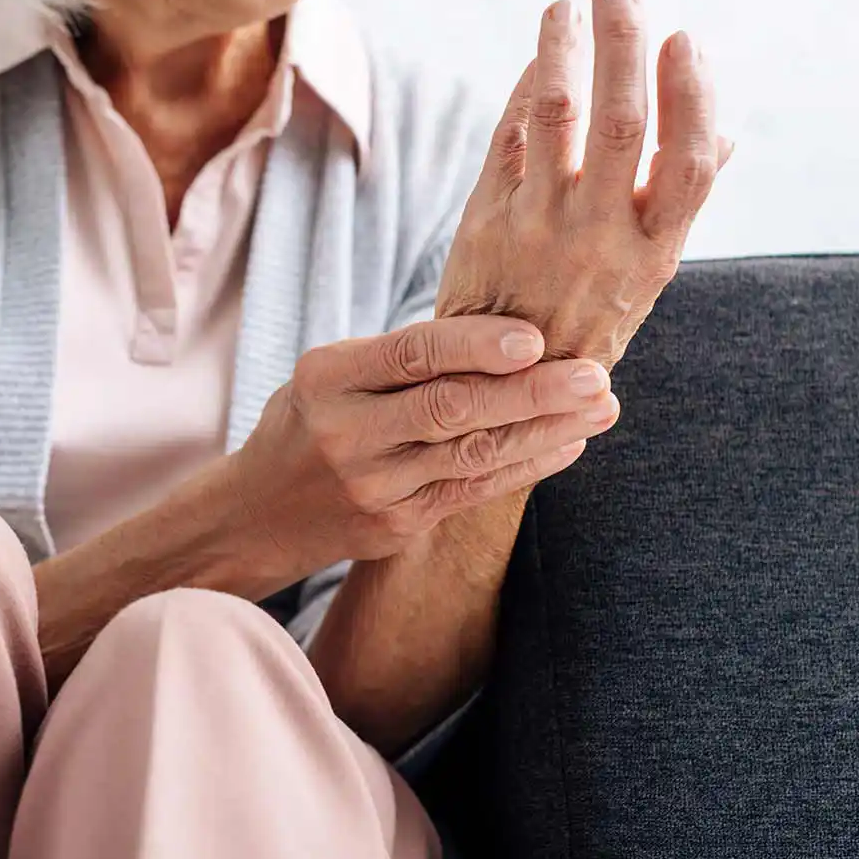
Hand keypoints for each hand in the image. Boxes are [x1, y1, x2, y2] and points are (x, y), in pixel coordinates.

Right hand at [227, 316, 618, 574]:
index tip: (536, 337)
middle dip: (532, 391)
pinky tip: (567, 444)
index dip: (476, 345)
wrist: (257, 512)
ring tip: (601, 407)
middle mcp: (346, 432)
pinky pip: (471, 492)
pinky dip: (525, 465)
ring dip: (545, 430)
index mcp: (328, 377)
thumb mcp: (331, 375)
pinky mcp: (394, 525)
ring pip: (472, 454)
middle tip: (595, 374)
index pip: (412, 354)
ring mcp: (371, 485)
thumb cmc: (311, 420)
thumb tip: (507, 333)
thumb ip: (401, 359)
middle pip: (451, 408)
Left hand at [435, 0, 733, 368]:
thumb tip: (729, 136)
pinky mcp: (486, 221)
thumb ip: (679, 207)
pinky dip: (521, 90)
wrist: (502, 386)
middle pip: (623, 120)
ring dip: (563, 47)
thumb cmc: (584, 322)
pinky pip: (507, 137)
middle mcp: (599, 236)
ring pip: (556, 115)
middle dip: (625, 40)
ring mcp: (538, 227)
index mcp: (654, 251)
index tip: (687, 39)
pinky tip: (534, 57)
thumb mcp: (647, 280)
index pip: (690, 160)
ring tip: (567, 3)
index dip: (693, 94)